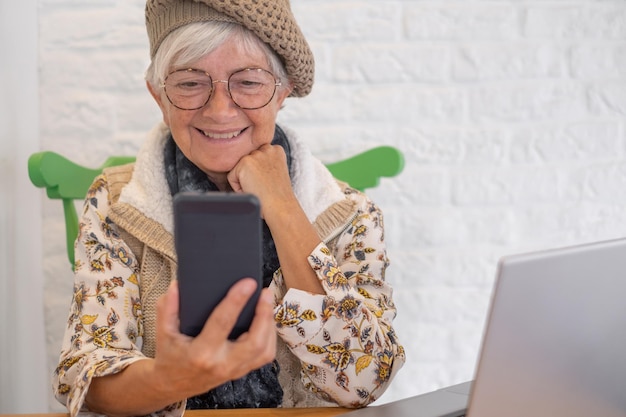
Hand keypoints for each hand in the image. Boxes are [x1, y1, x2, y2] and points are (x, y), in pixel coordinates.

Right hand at [154, 278, 276, 399]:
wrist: (171, 386)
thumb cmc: (170, 356)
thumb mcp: (163, 331)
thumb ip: (167, 307)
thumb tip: (177, 285)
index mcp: (200, 353)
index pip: (222, 323)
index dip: (236, 300)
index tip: (248, 283)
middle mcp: (221, 364)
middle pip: (255, 342)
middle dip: (264, 315)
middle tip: (265, 293)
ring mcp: (234, 371)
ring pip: (265, 351)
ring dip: (270, 325)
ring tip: (267, 303)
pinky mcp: (241, 371)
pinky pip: (264, 356)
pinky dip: (270, 337)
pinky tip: (266, 320)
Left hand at [227, 143, 296, 218]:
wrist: (281, 208)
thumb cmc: (278, 197)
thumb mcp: (276, 173)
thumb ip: (265, 163)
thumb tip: (250, 167)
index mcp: (276, 150)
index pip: (256, 158)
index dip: (258, 173)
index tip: (267, 182)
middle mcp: (266, 148)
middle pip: (246, 162)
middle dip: (250, 176)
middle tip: (263, 187)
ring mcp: (255, 155)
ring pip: (238, 169)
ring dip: (244, 181)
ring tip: (258, 188)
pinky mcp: (244, 163)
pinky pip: (231, 177)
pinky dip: (238, 188)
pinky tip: (253, 190)